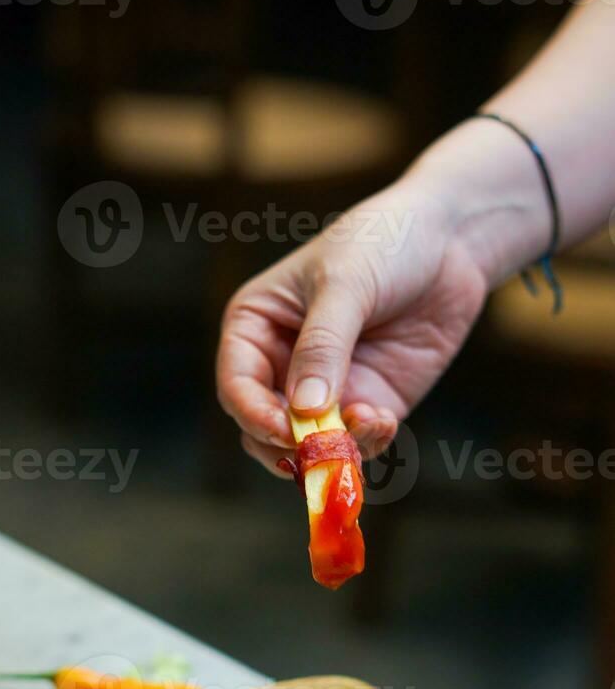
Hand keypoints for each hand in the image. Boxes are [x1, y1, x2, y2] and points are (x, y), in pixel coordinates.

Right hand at [216, 112, 556, 475]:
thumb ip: (322, 347)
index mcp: (256, 327)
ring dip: (334, 449)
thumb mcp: (345, 285)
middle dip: (289, 445)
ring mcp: (327, 389)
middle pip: (264, 427)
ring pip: (309, 444)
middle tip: (321, 448)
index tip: (285, 430)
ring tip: (369, 425)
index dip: (254, 414)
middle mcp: (283, 364)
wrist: (451, 240)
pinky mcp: (369, 403)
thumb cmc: (383, 242)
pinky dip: (368, 442)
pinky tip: (385, 419)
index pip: (237, 385)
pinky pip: (357, 442)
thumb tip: (304, 411)